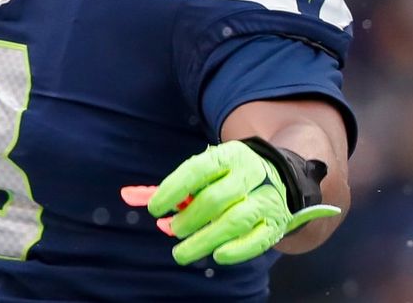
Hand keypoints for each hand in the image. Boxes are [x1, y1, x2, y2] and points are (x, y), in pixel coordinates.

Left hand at [122, 140, 339, 265]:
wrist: (284, 175)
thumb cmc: (229, 176)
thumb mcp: (204, 171)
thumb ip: (170, 187)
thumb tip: (127, 196)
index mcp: (229, 156)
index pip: (197, 170)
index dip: (173, 189)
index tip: (155, 208)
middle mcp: (250, 175)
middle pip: (215, 199)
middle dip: (189, 218)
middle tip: (172, 230)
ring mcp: (267, 199)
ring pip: (234, 221)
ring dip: (205, 239)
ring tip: (182, 252)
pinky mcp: (277, 223)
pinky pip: (257, 240)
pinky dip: (236, 250)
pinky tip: (217, 256)